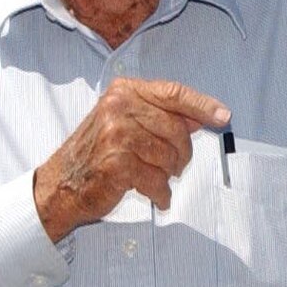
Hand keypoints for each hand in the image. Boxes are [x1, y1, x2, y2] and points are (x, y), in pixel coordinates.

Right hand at [33, 77, 228, 240]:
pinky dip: (161, 192)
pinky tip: (154, 194)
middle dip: (182, 153)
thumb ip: (160, 115)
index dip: (203, 105)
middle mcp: (118, 108)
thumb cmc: (97, 153)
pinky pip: (158, 180)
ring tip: (153, 177)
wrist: (62, 183)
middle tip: (175, 166)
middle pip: (177, 129)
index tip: (224, 116)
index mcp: (124, 92)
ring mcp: (117, 135)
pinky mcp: (117, 164)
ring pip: (169, 156)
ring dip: (168, 174)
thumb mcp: (124, 122)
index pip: (173, 93)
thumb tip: (201, 116)